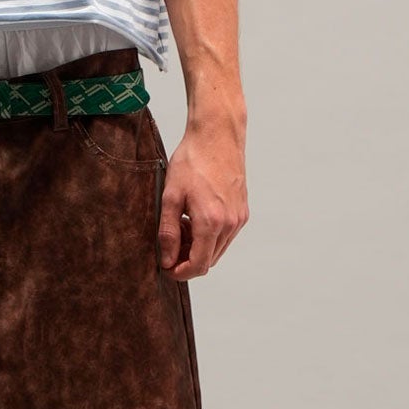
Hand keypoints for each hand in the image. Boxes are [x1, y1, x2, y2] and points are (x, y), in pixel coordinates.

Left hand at [157, 123, 247, 278]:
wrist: (217, 135)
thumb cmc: (192, 161)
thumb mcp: (171, 196)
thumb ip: (168, 232)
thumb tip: (166, 259)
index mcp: (212, 222)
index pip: (199, 265)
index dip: (180, 273)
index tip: (166, 268)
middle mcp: (230, 224)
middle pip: (209, 260)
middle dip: (187, 259)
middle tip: (169, 242)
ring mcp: (239, 218)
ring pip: (217, 249)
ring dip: (198, 247)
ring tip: (181, 224)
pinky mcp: (242, 211)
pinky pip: (225, 235)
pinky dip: (209, 235)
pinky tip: (194, 216)